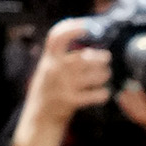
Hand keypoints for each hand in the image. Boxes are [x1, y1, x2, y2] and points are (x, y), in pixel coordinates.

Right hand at [18, 17, 114, 136]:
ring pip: (90, 75)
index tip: (87, 26)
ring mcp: (62, 86)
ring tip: (107, 74)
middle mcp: (54, 70)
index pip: (56, 37)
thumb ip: (61, 59)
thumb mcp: (47, 72)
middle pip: (80, 58)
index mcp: (48, 60)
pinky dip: (102, 94)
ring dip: (103, 74)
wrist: (39, 119)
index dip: (72, 28)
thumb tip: (88, 50)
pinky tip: (105, 93)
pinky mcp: (70, 102)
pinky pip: (93, 95)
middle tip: (106, 57)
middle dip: (98, 57)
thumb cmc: (48, 93)